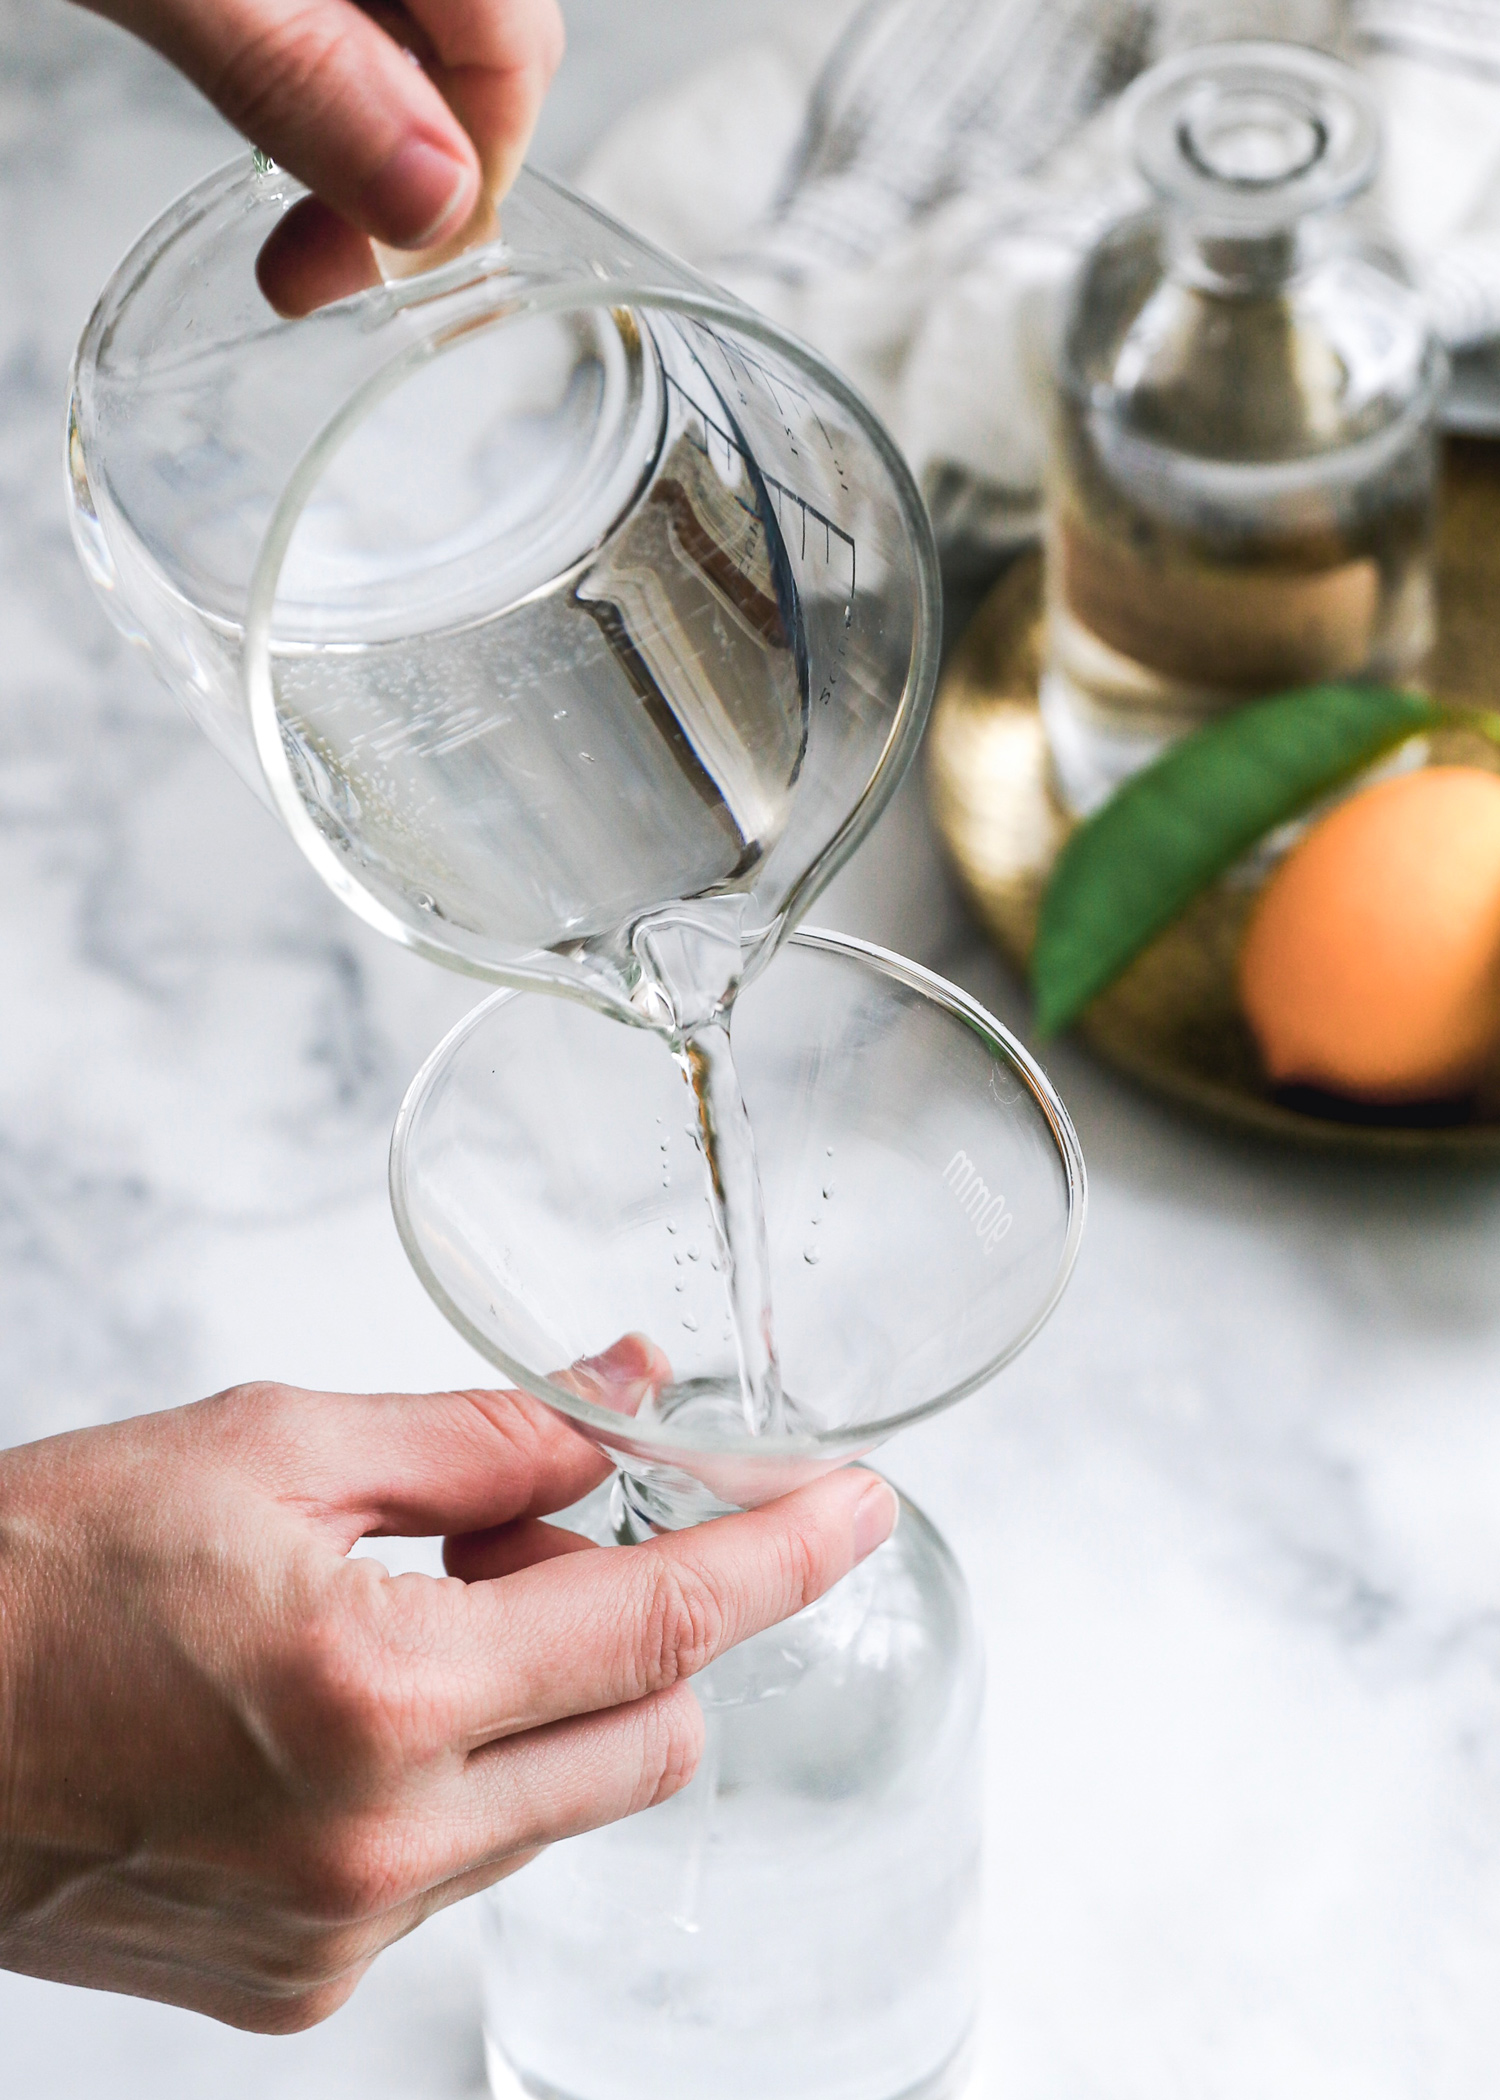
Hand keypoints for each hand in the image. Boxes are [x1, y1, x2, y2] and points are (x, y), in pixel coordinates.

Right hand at [0, 1338, 896, 2030]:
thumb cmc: (45, 1568)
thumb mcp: (275, 1445)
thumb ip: (482, 1438)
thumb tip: (621, 1410)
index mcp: (377, 1695)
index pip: (660, 1622)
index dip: (785, 1552)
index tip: (859, 1506)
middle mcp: (376, 1849)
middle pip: (650, 1739)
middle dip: (651, 1628)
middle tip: (544, 1532)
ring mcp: (340, 1937)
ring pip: (561, 1807)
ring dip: (547, 1698)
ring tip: (414, 1609)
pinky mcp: (298, 1985)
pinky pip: (464, 1869)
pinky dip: (464, 1774)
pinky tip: (359, 1704)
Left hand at [75, 0, 564, 311]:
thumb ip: (299, 73)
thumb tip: (432, 204)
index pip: (512, 45)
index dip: (468, 179)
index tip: (377, 271)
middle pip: (475, 31)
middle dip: (416, 164)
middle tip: (314, 263)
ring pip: (403, 20)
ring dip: (360, 124)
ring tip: (283, 203)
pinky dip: (311, 54)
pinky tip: (257, 85)